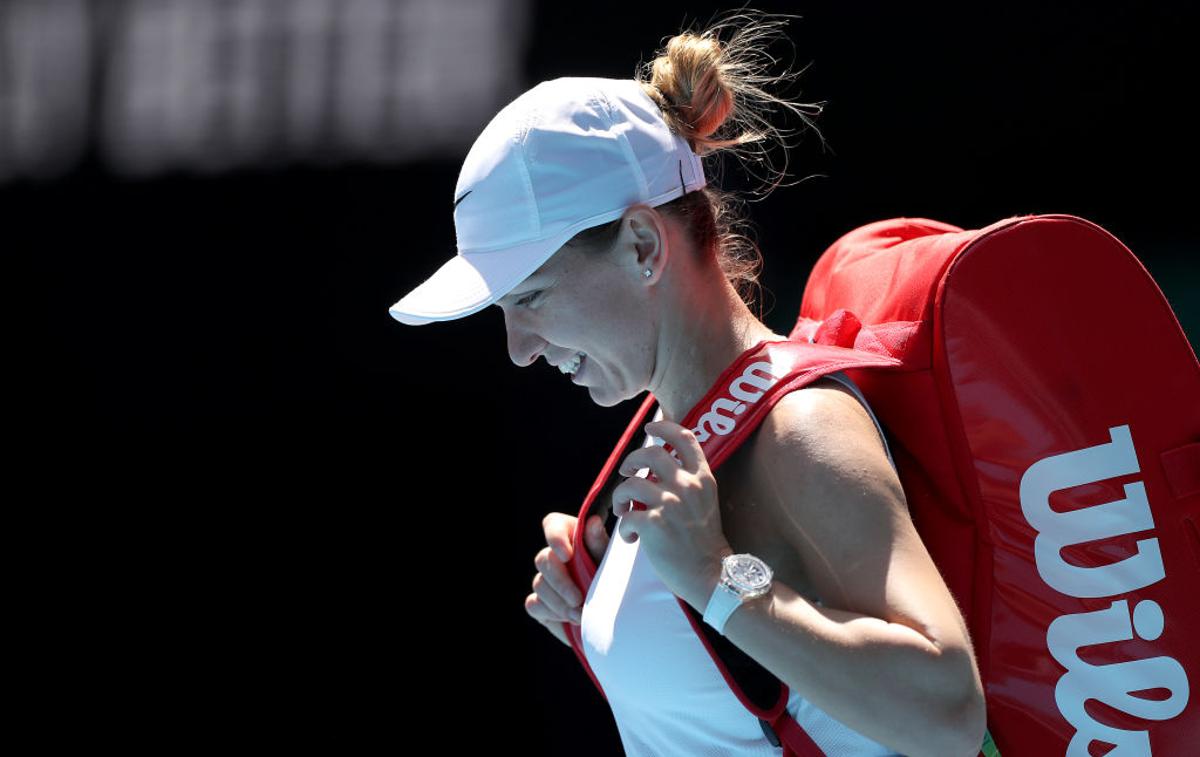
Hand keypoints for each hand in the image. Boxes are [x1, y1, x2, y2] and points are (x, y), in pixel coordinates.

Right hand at [524, 511, 610, 647]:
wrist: (614, 616)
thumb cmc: (614, 580)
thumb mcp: (611, 562)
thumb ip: (599, 544)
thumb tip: (593, 522)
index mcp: (573, 537)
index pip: (553, 525)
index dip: (555, 538)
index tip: (567, 555)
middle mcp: (555, 555)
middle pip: (544, 559)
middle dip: (561, 582)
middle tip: (578, 599)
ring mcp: (545, 579)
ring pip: (539, 584)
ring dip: (559, 603)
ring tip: (580, 615)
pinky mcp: (539, 602)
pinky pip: (534, 605)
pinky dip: (551, 613)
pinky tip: (569, 620)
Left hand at [612, 419, 732, 608]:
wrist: (711, 575)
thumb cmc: (703, 541)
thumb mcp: (705, 502)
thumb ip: (686, 482)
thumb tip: (654, 469)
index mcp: (703, 478)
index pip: (685, 438)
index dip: (664, 428)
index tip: (650, 428)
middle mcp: (687, 486)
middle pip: (650, 453)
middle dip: (631, 460)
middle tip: (627, 473)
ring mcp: (670, 504)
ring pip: (630, 484)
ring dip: (621, 497)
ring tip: (624, 511)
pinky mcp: (654, 525)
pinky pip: (627, 516)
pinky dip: (625, 527)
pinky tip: (632, 538)